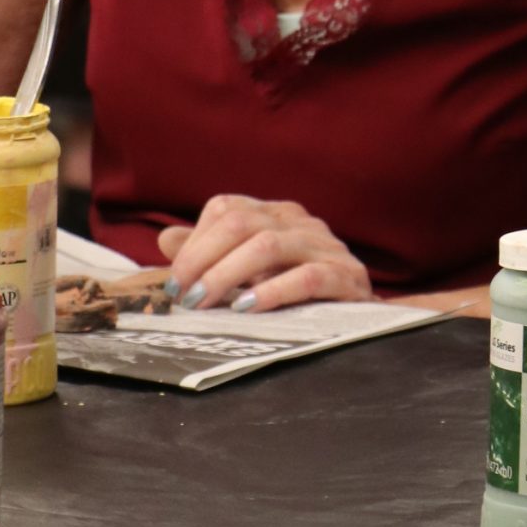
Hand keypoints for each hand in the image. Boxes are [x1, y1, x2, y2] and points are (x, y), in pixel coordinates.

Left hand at [158, 195, 373, 312]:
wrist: (360, 317)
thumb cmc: (297, 292)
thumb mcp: (250, 270)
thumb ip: (210, 253)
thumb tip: (166, 239)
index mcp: (275, 213)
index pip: (225, 209)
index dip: (194, 243)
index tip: (175, 283)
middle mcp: (299, 221)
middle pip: (241, 223)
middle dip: (202, 259)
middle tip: (183, 296)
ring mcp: (325, 245)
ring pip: (268, 245)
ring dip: (227, 275)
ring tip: (204, 303)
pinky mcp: (347, 276)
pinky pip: (307, 277)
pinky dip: (273, 291)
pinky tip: (249, 307)